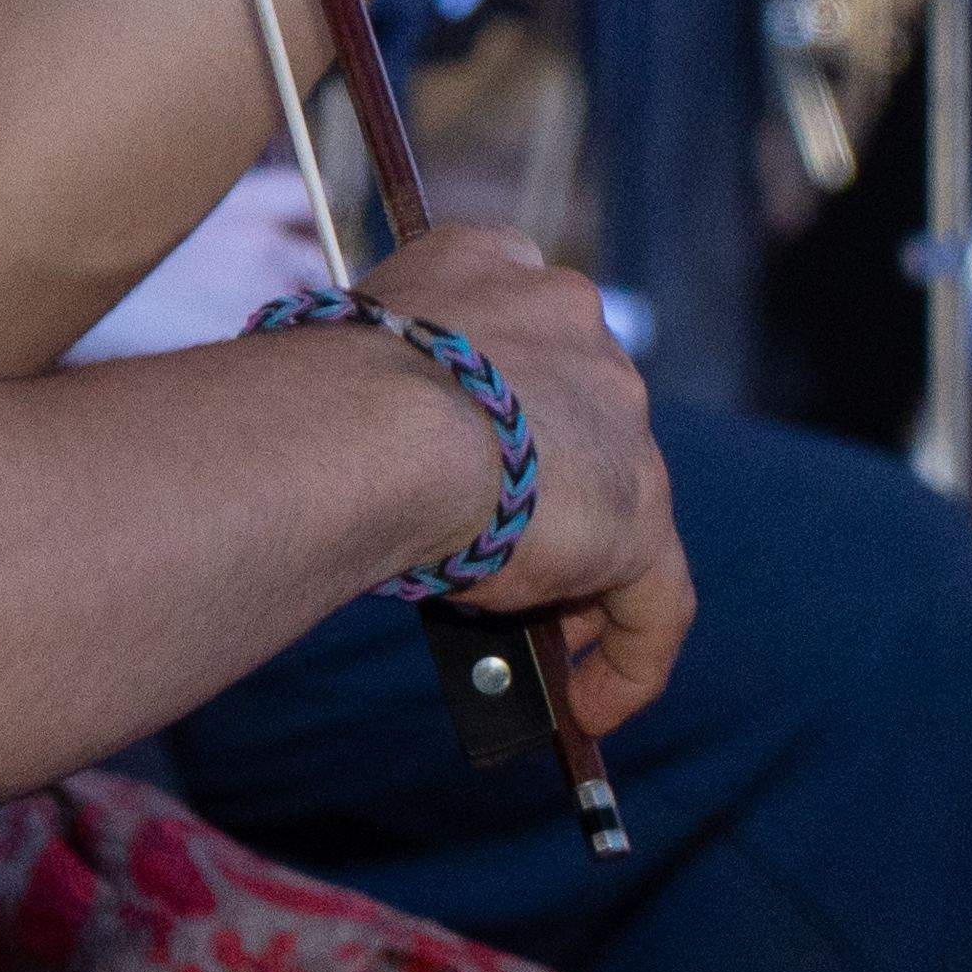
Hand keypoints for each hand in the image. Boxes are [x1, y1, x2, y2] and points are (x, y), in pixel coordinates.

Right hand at [348, 222, 686, 726]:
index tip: (473, 458)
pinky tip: (591, 708)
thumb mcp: (346, 364)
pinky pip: (657, 596)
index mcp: (492, 263)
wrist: (369, 425)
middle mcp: (572, 318)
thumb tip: (363, 460)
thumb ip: (379, 389)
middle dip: (549, 489)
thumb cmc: (315, 395)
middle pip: (576, 415)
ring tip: (542, 647)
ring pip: (618, 500)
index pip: (518, 330)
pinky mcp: (639, 509)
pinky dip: (632, 656)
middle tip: (504, 562)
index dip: (501, 403)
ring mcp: (617, 412)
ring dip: (583, 571)